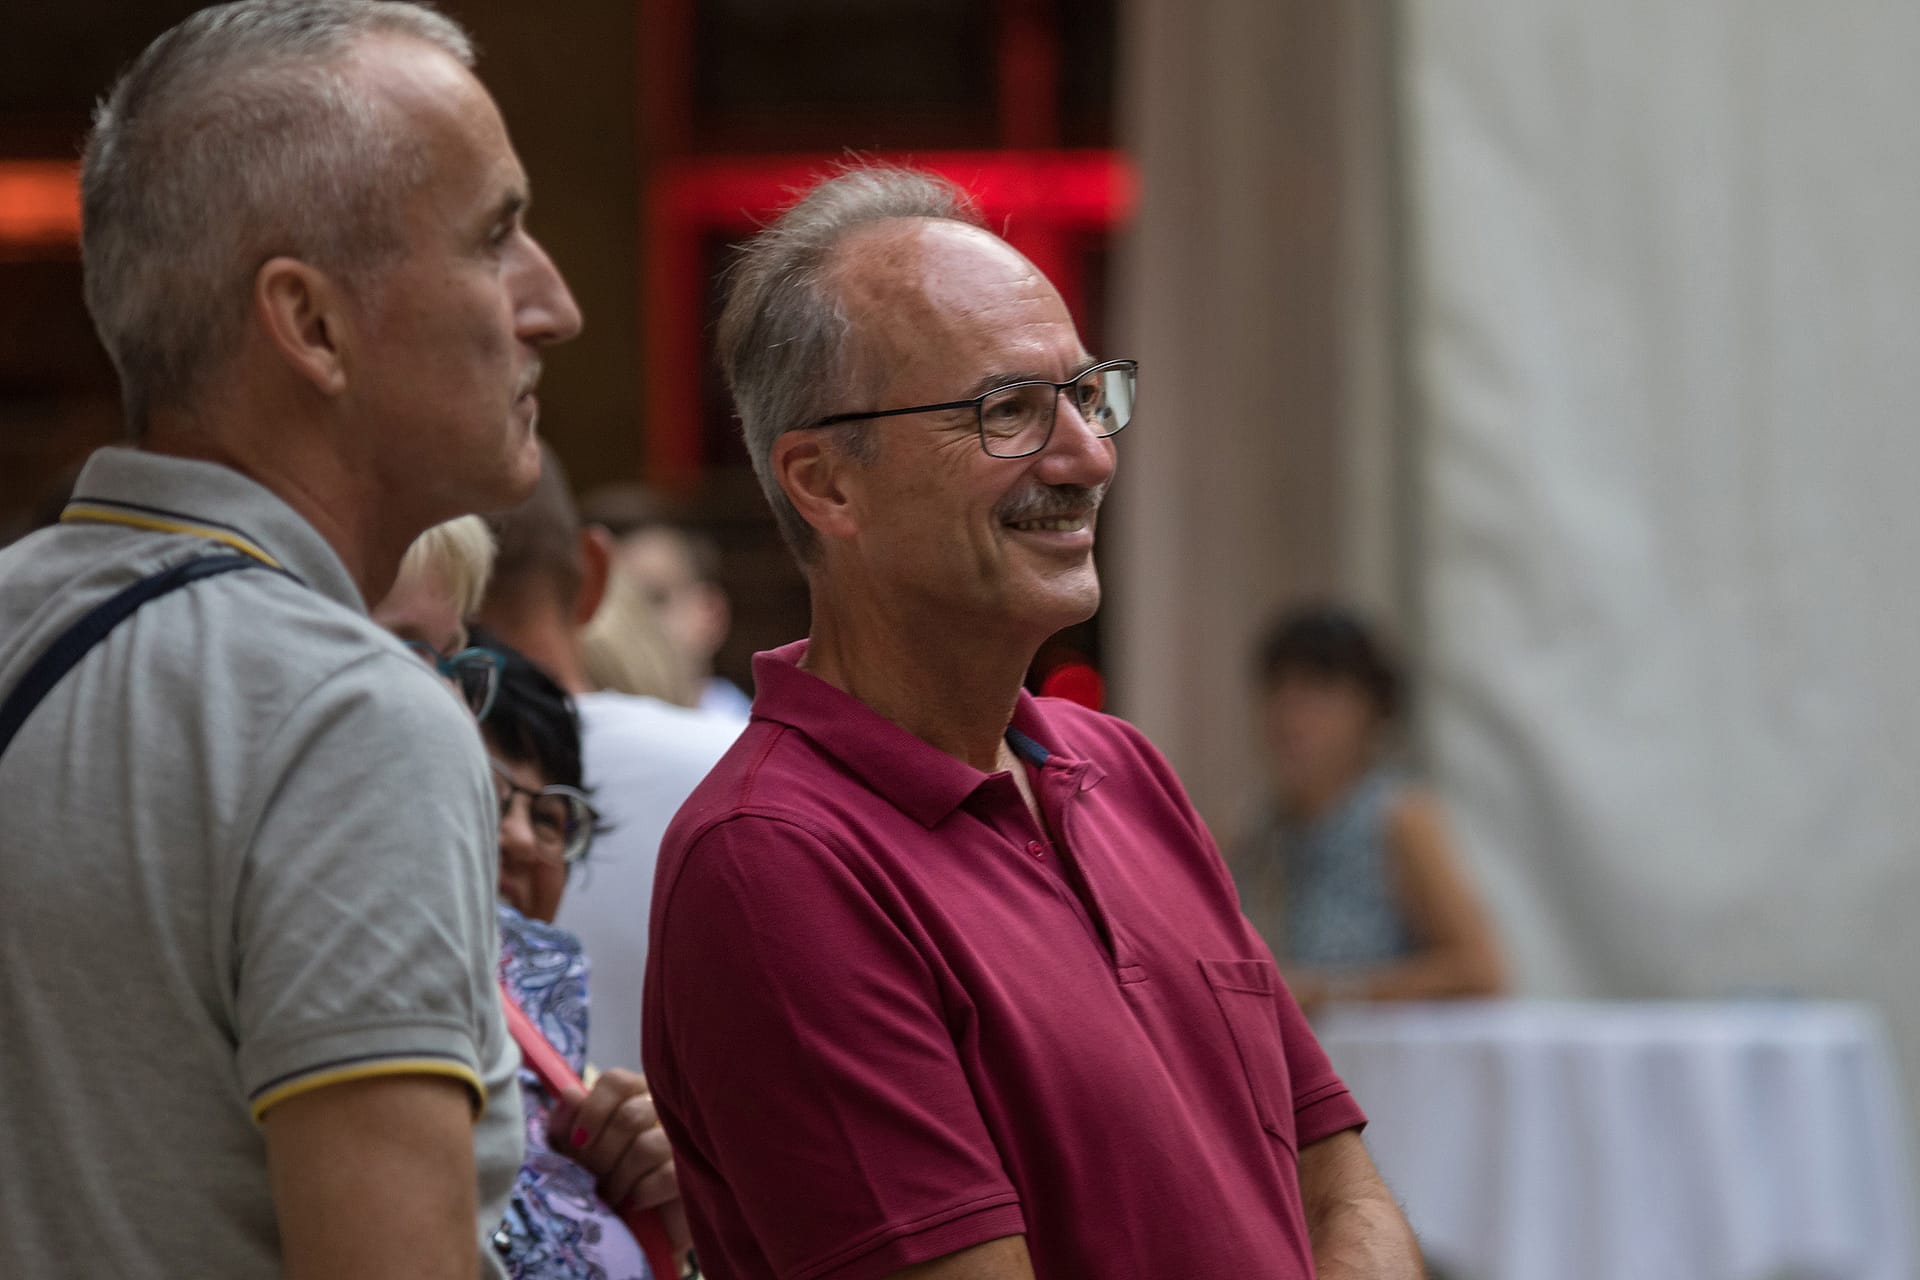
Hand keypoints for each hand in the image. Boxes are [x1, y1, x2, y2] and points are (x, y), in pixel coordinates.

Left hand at [547, 1068, 686, 1244]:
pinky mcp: (693, 1175)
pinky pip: (667, 1175)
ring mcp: (683, 1141)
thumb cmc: (604, 1184)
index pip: (617, 1082)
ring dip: (619, 1178)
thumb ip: (566, 1125)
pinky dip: (641, 1192)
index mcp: (634, 1097)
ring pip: (648, 1146)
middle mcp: (663, 1112)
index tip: (577, 1141)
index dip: (592, 1110)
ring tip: (610, 1197)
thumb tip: (570, 1095)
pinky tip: (632, 1203)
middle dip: (601, 1154)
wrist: (634, 1230)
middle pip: (630, 1116)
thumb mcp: (573, 1155)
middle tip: (591, 1179)